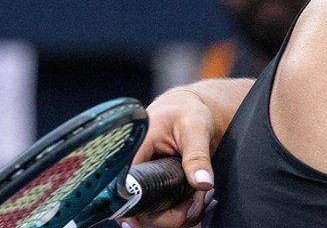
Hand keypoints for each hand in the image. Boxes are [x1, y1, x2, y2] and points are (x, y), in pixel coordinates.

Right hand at [123, 88, 219, 227]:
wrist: (193, 110)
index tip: (155, 216)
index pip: (123, 188)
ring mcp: (146, 183)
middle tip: (194, 205)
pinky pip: (165, 213)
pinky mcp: (159, 190)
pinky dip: (184, 214)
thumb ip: (197, 155)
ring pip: (153, 217)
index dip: (134, 209)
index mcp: (133, 151)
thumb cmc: (187, 111)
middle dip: (168, 216)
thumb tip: (203, 182)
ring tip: (201, 199)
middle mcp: (134, 171)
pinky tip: (199, 201)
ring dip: (180, 216)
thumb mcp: (195, 127)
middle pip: (138, 211)